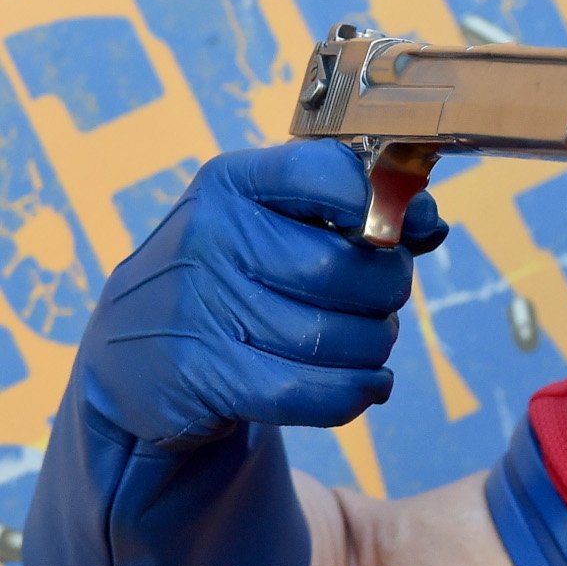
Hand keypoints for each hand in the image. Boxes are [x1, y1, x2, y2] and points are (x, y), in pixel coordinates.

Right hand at [79, 140, 447, 448]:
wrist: (136, 356)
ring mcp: (199, 307)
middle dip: (387, 292)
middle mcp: (209, 236)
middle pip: (349, 269)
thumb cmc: (237, 277)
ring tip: (361, 341)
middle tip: (377, 300)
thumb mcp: (277, 224)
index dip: (382, 204)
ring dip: (372, 347)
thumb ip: (360, 213)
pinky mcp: (201, 375)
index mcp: (233, 183)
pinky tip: (367, 384)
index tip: (397, 233)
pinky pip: (313, 392)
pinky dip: (356, 392)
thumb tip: (430, 223)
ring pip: (338, 338)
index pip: (328, 173)